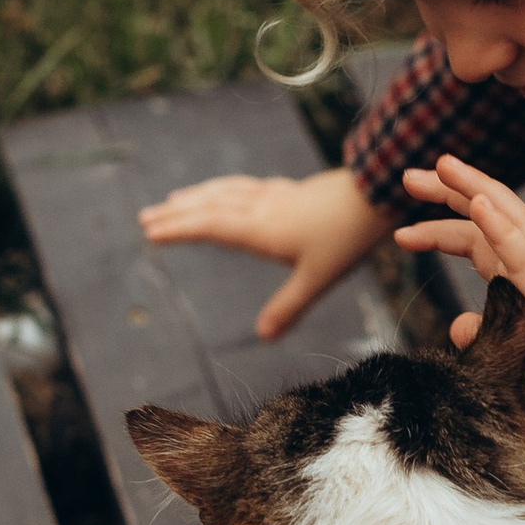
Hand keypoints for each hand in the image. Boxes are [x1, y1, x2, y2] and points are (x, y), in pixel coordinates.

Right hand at [136, 164, 390, 341]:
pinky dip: (223, 189)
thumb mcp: (317, 279)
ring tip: (175, 199)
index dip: (178, 229)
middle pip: (210, 206)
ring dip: (197, 196)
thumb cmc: (348, 238)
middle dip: (176, 212)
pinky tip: (226, 192)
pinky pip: (244, 187)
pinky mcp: (290, 190)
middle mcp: (262, 207)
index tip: (150, 232)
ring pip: (225, 191)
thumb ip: (289, 307)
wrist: (378, 193)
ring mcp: (276, 195)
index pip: (210, 226)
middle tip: (146, 217)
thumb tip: (265, 337)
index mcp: (261, 228)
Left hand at [396, 159, 524, 485]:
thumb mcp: (499, 363)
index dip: (441, 228)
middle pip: (492, 218)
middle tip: (410, 176)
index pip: (476, 243)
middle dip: (452, 191)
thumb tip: (457, 323)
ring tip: (444, 167)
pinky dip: (503, 228)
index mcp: (516, 290)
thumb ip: (480, 338)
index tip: (401, 231)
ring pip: (512, 223)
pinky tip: (480, 203)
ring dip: (476, 190)